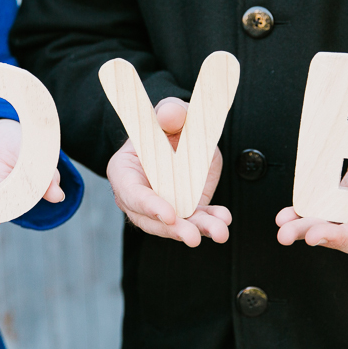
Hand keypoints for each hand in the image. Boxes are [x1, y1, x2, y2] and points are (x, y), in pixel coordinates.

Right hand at [107, 97, 231, 247]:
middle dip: (173, 229)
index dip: (148, 205)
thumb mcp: (170, 112)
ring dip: (197, 229)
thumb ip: (170, 112)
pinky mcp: (184, 209)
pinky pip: (196, 219)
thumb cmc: (168, 123)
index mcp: (124, 171)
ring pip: (176, 224)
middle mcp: (139, 195)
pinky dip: (210, 220)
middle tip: (192, 236)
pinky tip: (223, 219)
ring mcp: (162, 205)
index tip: (168, 215)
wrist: (184, 133)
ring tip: (218, 232)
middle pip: (151, 218)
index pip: (131, 193)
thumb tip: (169, 115)